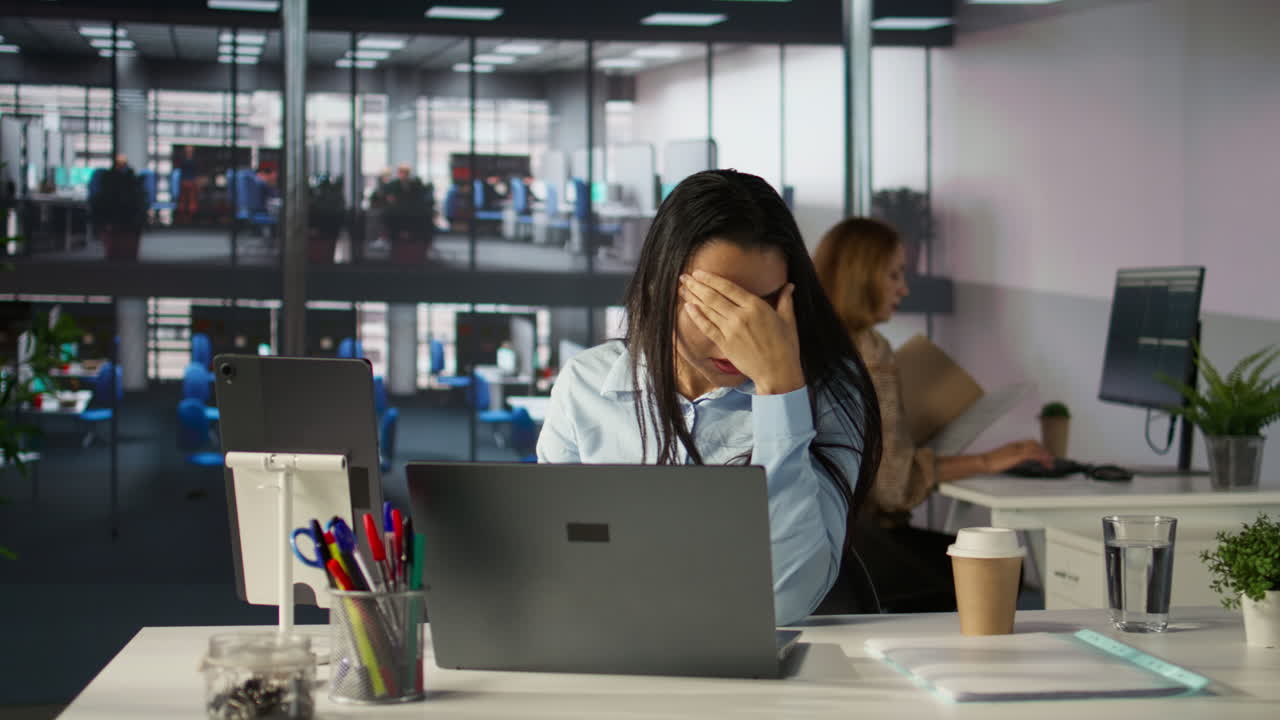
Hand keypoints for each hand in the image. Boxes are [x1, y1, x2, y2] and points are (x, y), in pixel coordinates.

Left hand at [678, 270, 803, 394]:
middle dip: (697, 285)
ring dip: (693, 297)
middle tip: (684, 277)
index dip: (711, 279)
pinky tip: (688, 307)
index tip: (699, 272)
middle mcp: (741, 315)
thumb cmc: (786, 346)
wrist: (777, 372)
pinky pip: (707, 327)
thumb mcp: (788, 320)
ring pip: (708, 309)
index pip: (728, 287)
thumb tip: (789, 285)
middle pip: (713, 296)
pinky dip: (696, 316)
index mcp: (756, 306)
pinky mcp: (725, 344)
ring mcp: (731, 330)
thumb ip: (785, 300)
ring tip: (682, 288)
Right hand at [983, 439, 1054, 472]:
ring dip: (1044, 455)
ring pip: (1035, 449)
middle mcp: (1016, 445)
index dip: (1038, 448)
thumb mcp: (1004, 458)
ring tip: (1050, 463)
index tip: (1043, 455)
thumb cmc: (991, 462)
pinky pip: (1032, 454)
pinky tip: (1044, 462)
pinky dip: (1040, 457)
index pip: (1029, 443)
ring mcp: (1017, 449)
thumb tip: (1018, 461)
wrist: (984, 461)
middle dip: (1043, 451)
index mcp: (1013, 445)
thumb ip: (1012, 458)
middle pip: (1034, 444)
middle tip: (1049, 460)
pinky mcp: (1017, 456)